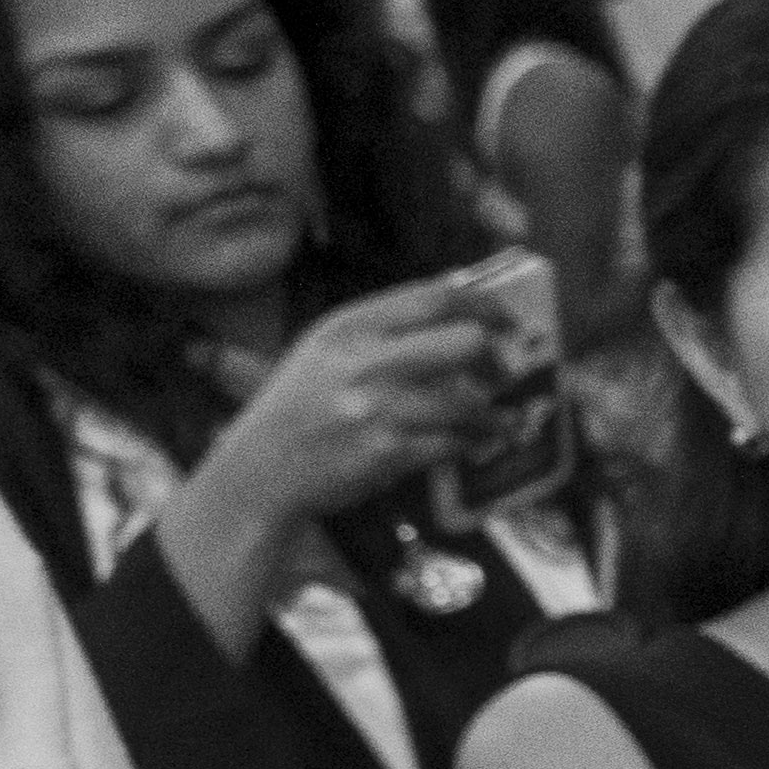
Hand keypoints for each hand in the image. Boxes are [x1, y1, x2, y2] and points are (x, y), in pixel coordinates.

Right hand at [166, 276, 540, 623]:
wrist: (259, 470)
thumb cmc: (301, 406)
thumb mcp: (326, 349)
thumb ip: (385, 325)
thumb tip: (460, 297)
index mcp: (350, 326)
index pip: (436, 298)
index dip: (486, 306)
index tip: (509, 321)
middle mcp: (365, 362)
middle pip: (467, 342)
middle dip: (496, 361)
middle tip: (503, 376)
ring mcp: (377, 409)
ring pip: (470, 401)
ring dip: (494, 415)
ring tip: (499, 422)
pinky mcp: (387, 454)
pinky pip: (454, 443)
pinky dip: (470, 444)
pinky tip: (472, 444)